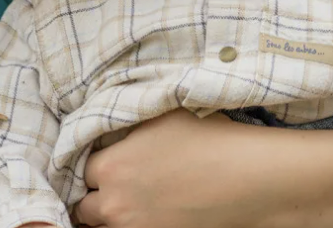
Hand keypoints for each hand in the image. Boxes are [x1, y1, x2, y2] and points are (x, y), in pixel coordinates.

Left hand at [73, 110, 251, 227]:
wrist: (248, 178)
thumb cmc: (211, 139)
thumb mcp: (164, 116)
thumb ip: (131, 126)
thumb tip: (117, 129)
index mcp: (112, 166)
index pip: (84, 169)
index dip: (101, 164)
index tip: (114, 161)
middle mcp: (114, 203)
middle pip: (86, 206)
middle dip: (100, 195)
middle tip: (120, 186)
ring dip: (112, 216)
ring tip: (131, 204)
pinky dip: (134, 226)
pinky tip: (149, 216)